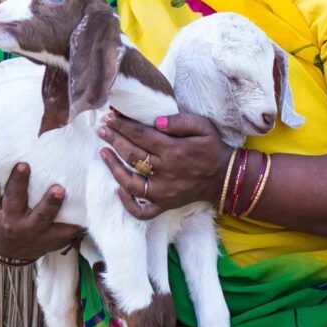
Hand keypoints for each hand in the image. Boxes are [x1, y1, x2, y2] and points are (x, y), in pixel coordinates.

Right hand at [0, 161, 83, 264]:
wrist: (12, 252)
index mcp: (9, 219)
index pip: (13, 199)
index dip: (18, 183)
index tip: (24, 164)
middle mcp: (29, 229)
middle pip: (40, 216)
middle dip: (49, 203)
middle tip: (59, 188)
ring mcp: (46, 237)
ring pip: (61, 228)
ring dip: (71, 216)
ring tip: (81, 201)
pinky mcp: (60, 241)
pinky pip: (74, 234)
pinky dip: (83, 224)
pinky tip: (94, 209)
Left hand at [97, 110, 227, 219]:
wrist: (225, 178)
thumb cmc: (212, 149)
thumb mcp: (203, 127)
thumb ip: (179, 121)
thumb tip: (155, 121)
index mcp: (174, 150)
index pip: (140, 135)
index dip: (122, 125)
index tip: (110, 116)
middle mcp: (165, 172)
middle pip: (132, 154)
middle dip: (113, 139)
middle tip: (102, 129)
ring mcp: (163, 192)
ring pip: (131, 183)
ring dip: (113, 167)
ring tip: (103, 153)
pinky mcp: (165, 205)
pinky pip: (143, 211)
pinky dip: (128, 204)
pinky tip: (118, 189)